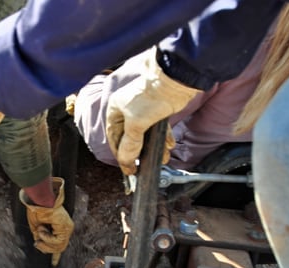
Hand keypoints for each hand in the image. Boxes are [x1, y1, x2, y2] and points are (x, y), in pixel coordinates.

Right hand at [19, 177, 73, 265]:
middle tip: (37, 243)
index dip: (56, 255)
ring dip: (45, 242)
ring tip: (39, 231)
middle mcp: (66, 228)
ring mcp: (67, 228)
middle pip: (59, 248)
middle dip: (46, 248)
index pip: (60, 244)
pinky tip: (42, 229)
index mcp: (60, 227)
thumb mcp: (36, 226)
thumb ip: (39, 236)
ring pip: (58, 247)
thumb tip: (39, 244)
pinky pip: (57, 241)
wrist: (39, 200)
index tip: (54, 264)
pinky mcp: (66, 228)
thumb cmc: (37, 209)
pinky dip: (47, 238)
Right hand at [105, 48, 199, 174]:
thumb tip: (126, 161)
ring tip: (161, 158)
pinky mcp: (158, 109)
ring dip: (153, 147)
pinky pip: (157, 129)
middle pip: (130, 137)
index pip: (113, 137)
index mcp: (115, 109)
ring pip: (145, 134)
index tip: (127, 166)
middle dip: (138, 152)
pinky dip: (162, 139)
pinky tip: (168, 146)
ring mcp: (143, 109)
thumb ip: (129, 145)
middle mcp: (127, 109)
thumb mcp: (136, 125)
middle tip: (142, 165)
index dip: (119, 153)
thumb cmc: (150, 96)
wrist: (174, 80)